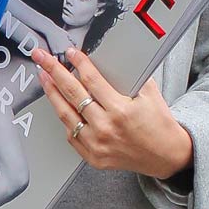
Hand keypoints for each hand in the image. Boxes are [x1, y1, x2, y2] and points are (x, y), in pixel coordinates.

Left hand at [32, 45, 193, 180]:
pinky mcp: (92, 156)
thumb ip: (129, 76)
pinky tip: (60, 105)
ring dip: (52, 93)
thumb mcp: (150, 94)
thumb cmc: (159, 125)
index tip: (71, 52)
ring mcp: (96, 144)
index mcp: (120, 110)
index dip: (78, 63)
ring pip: (65, 114)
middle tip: (42, 58)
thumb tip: (108, 60)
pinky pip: (71, 134)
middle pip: (72, 93)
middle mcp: (105, 128)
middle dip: (54, 71)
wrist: (166, 155)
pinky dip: (65, 118)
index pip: (91, 80)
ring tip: (44, 77)